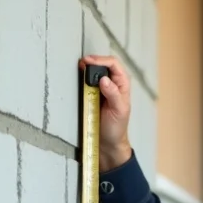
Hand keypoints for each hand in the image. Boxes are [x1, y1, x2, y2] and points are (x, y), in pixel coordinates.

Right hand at [79, 55, 131, 171]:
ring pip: (96, 72)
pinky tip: (79, 77)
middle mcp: (114, 83)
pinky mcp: (93, 95)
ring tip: (80, 67)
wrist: (108, 142)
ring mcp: (103, 89)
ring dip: (87, 68)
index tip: (89, 62)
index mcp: (123, 84)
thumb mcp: (118, 111)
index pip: (114, 64)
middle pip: (104, 64)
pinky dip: (83, 78)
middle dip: (93, 61)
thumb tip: (104, 80)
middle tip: (82, 63)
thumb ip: (113, 95)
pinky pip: (88, 82)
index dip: (101, 60)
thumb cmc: (117, 128)